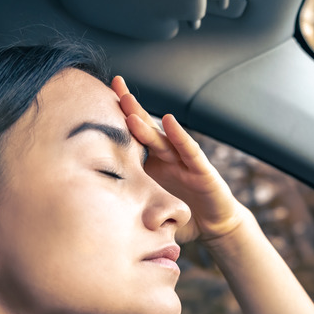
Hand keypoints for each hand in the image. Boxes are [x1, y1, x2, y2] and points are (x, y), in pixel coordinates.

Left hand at [112, 76, 249, 242]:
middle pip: (146, 128)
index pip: (133, 138)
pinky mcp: (202, 170)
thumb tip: (102, 215)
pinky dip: (179, 136)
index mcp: (153, 165)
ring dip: (146, 121)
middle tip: (114, 86)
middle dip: (130, 107)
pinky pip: (190, 151)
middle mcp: (168, 158)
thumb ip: (132, 209)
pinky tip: (169, 121)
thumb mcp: (151, 211)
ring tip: (128, 105)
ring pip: (163, 137)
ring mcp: (185, 161)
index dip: (119, 120)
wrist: (216, 227)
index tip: (97, 99)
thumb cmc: (184, 218)